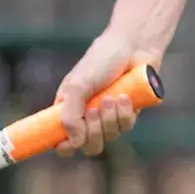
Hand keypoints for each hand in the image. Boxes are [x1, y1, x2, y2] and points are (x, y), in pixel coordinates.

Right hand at [52, 28, 158, 156]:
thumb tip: (75, 143)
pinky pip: (125, 127)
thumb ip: (70, 115)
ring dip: (109, 119)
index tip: (66, 144)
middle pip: (88, 145)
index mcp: (69, 109)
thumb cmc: (101, 60)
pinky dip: (124, 114)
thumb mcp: (78, 85)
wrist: (133, 46)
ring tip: (111, 97)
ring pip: (108, 137)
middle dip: (92, 133)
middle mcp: (87, 116)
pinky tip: (125, 97)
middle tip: (93, 111)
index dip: (64, 147)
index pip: (61, 139)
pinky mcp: (128, 113)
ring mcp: (109, 116)